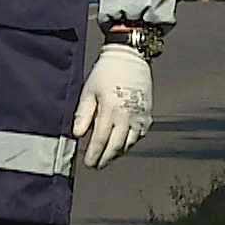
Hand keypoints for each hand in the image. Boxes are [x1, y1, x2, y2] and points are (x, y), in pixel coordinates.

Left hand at [71, 43, 151, 169]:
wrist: (130, 58)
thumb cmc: (105, 72)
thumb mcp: (89, 91)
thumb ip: (83, 114)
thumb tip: (77, 135)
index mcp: (110, 109)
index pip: (100, 140)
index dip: (94, 154)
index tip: (88, 164)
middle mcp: (127, 116)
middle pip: (116, 146)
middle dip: (105, 159)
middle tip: (96, 166)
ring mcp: (139, 117)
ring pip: (128, 144)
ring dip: (117, 153)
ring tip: (106, 158)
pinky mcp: (147, 115)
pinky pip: (138, 136)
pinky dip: (128, 143)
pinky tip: (120, 145)